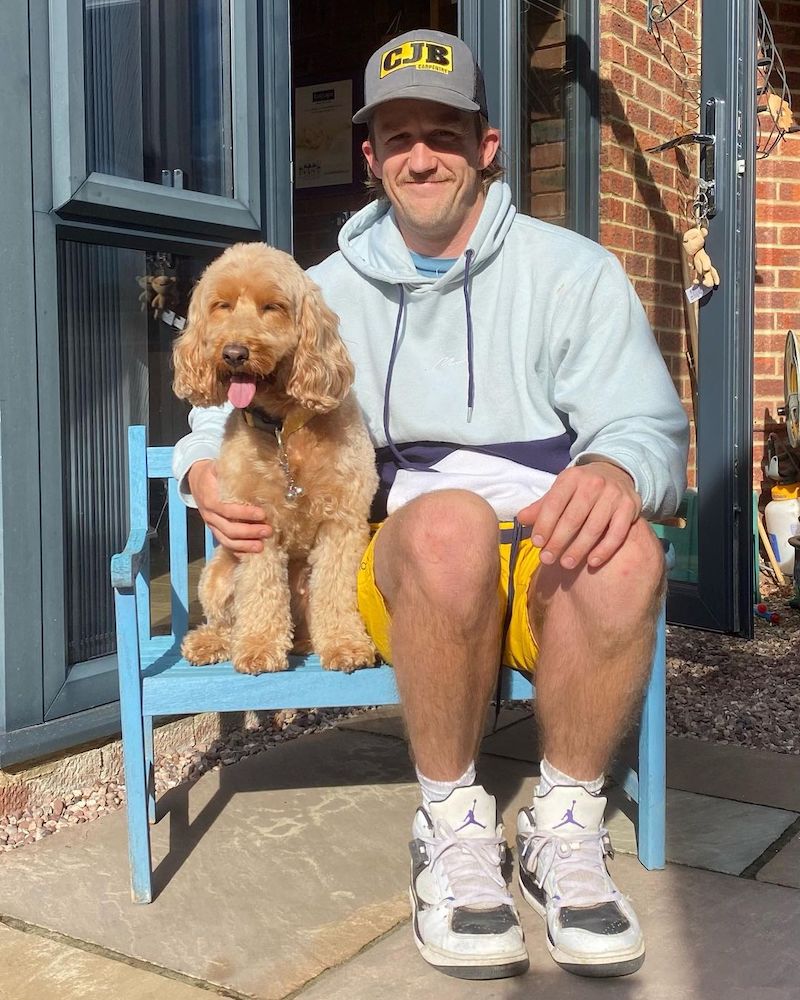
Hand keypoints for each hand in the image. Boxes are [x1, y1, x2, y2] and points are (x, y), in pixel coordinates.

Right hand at [187, 460, 271, 553]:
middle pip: (229, 529)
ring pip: (226, 540)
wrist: (196, 480)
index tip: (262, 514)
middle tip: (268, 531)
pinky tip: (250, 554)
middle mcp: (209, 514)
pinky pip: (225, 544)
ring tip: (262, 547)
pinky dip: (237, 551)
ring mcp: (211, 524)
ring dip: (245, 545)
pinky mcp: (214, 530)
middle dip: (250, 532)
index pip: (227, 510)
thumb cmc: (212, 472)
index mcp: (210, 498)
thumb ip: (230, 470)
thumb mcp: (218, 466)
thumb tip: (252, 465)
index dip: (244, 514)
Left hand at [517, 461, 640, 569]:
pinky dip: (605, 549)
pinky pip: (618, 533)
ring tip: (566, 564)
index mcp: (571, 478)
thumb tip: (520, 519)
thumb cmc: (581, 488)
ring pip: (594, 527)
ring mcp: (614, 495)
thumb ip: (541, 507)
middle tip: (547, 559)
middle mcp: (594, 483)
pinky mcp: (630, 506)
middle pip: (573, 518)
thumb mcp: (560, 491)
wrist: (615, 474)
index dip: (544, 524)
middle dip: (558, 541)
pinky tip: (592, 562)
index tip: (536, 543)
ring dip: (579, 548)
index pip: (554, 503)